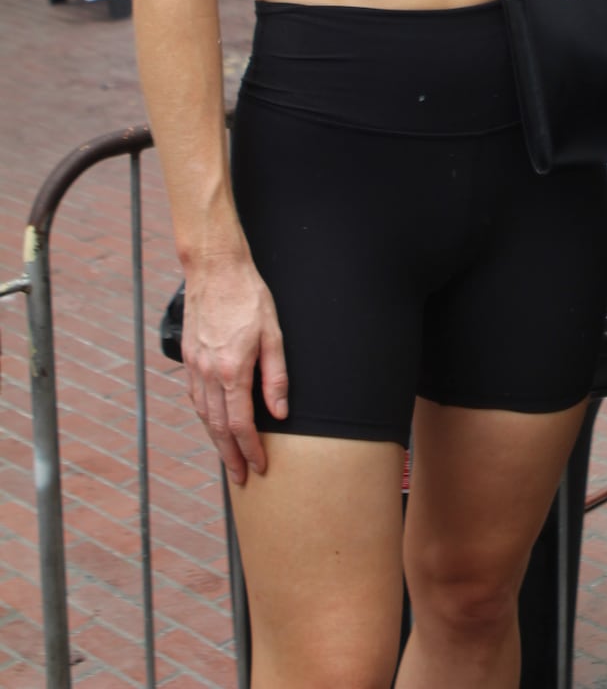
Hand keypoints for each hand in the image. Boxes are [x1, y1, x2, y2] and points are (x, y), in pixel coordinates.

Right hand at [181, 257, 287, 483]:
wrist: (215, 269)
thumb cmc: (249, 296)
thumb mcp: (273, 333)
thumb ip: (276, 375)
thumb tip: (279, 411)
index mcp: (232, 370)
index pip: (241, 424)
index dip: (251, 449)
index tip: (259, 466)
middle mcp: (208, 373)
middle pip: (217, 427)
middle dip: (230, 456)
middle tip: (241, 477)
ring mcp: (194, 366)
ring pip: (203, 415)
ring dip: (215, 440)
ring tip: (228, 457)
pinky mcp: (188, 357)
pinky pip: (194, 397)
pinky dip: (204, 417)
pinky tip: (212, 422)